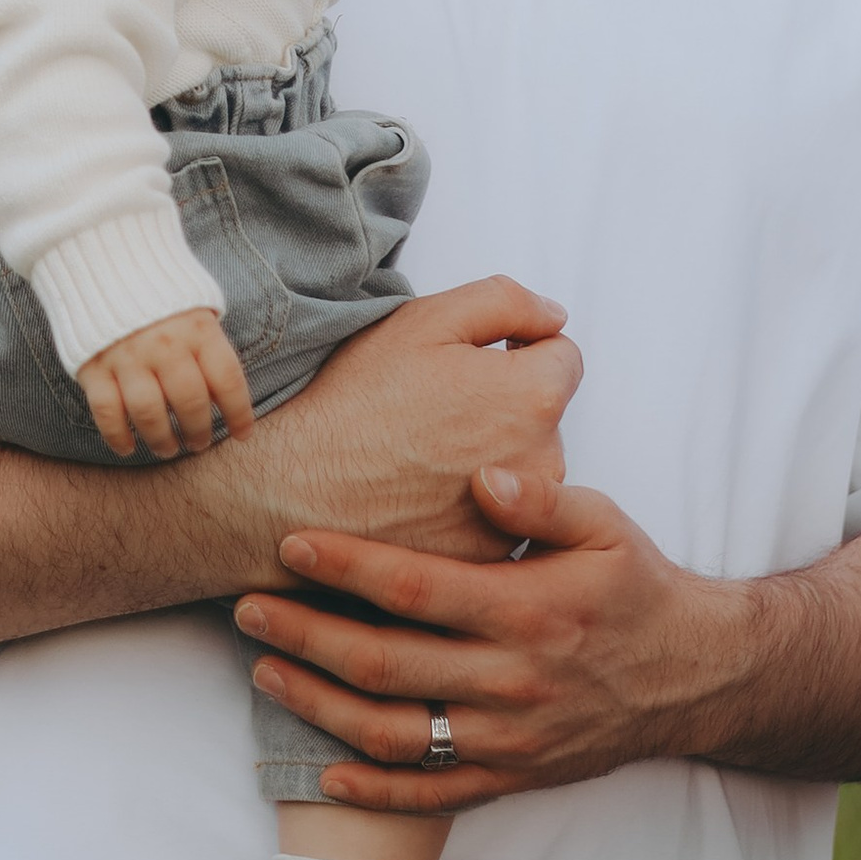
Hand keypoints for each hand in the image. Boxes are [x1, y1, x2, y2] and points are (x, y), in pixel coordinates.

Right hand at [79, 308, 255, 460]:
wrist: (104, 261)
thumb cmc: (160, 294)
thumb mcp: (196, 307)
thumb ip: (209, 346)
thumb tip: (225, 395)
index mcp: (196, 328)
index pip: (227, 380)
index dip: (239, 413)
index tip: (242, 433)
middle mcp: (164, 343)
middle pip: (190, 403)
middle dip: (198, 432)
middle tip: (198, 443)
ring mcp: (126, 356)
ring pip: (149, 414)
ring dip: (162, 440)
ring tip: (167, 447)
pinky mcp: (93, 366)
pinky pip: (107, 412)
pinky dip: (118, 436)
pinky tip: (129, 447)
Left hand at [232, 460, 729, 812]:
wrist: (693, 676)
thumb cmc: (634, 586)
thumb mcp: (604, 524)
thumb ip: (541, 500)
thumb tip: (481, 477)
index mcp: (528, 610)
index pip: (416, 588)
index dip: (346, 567)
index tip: (289, 544)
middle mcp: (512, 680)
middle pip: (385, 663)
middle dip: (304, 635)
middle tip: (247, 608)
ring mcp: (509, 738)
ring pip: (394, 732)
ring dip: (318, 705)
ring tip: (263, 671)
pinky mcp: (512, 776)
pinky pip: (432, 792)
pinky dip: (372, 787)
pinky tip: (321, 769)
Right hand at [245, 280, 579, 565]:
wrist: (298, 491)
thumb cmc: (357, 400)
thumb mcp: (425, 320)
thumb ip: (506, 302)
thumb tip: (553, 316)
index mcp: (534, 397)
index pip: (563, 357)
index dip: (517, 347)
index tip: (471, 361)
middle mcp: (543, 463)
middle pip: (543, 415)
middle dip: (505, 403)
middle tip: (433, 408)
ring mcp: (518, 517)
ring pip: (523, 468)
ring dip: (491, 454)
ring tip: (420, 453)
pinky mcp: (489, 557)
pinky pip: (498, 516)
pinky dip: (471, 502)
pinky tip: (420, 492)